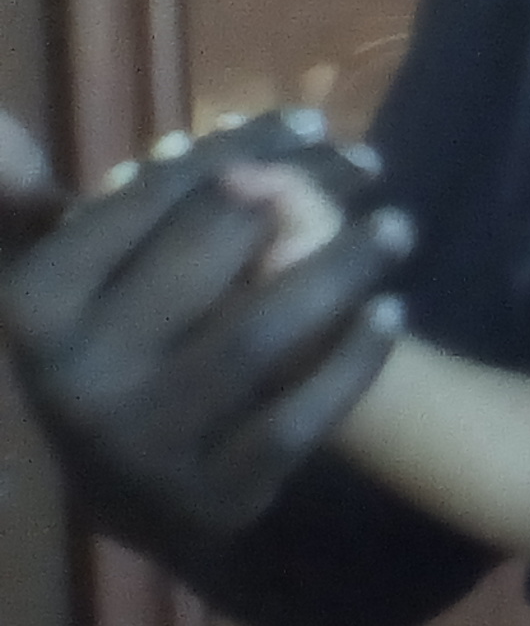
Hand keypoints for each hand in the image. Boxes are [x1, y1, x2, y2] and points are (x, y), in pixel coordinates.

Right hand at [0, 108, 410, 562]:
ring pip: (259, 333)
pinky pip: (299, 415)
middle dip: (298, 196)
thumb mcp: (69, 288)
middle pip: (208, 255)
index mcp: (35, 308)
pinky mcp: (216, 494)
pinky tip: (390, 309)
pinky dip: (351, 359)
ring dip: (339, 268)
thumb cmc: (114, 356)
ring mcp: (147, 442)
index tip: (306, 124)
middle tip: (365, 165)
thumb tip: (3, 124)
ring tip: (395, 227)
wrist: (136, 502)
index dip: (236, 152)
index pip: (148, 201)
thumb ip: (43, 207)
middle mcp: (78, 376)